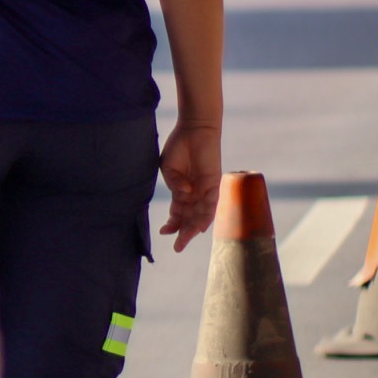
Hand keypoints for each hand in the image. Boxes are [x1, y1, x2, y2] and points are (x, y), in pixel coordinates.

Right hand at [158, 122, 220, 251]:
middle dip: (183, 232)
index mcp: (182, 190)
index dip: (172, 224)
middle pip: (190, 217)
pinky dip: (205, 213)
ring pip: (201, 214)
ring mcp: (205, 188)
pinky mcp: (214, 182)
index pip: (178, 212)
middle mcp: (195, 192)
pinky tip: (200, 225)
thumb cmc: (179, 146)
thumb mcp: (168, 168)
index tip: (164, 233)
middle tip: (177, 247)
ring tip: (186, 239)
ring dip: (194, 227)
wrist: (194, 129)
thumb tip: (184, 194)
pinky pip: (212, 202)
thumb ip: (174, 184)